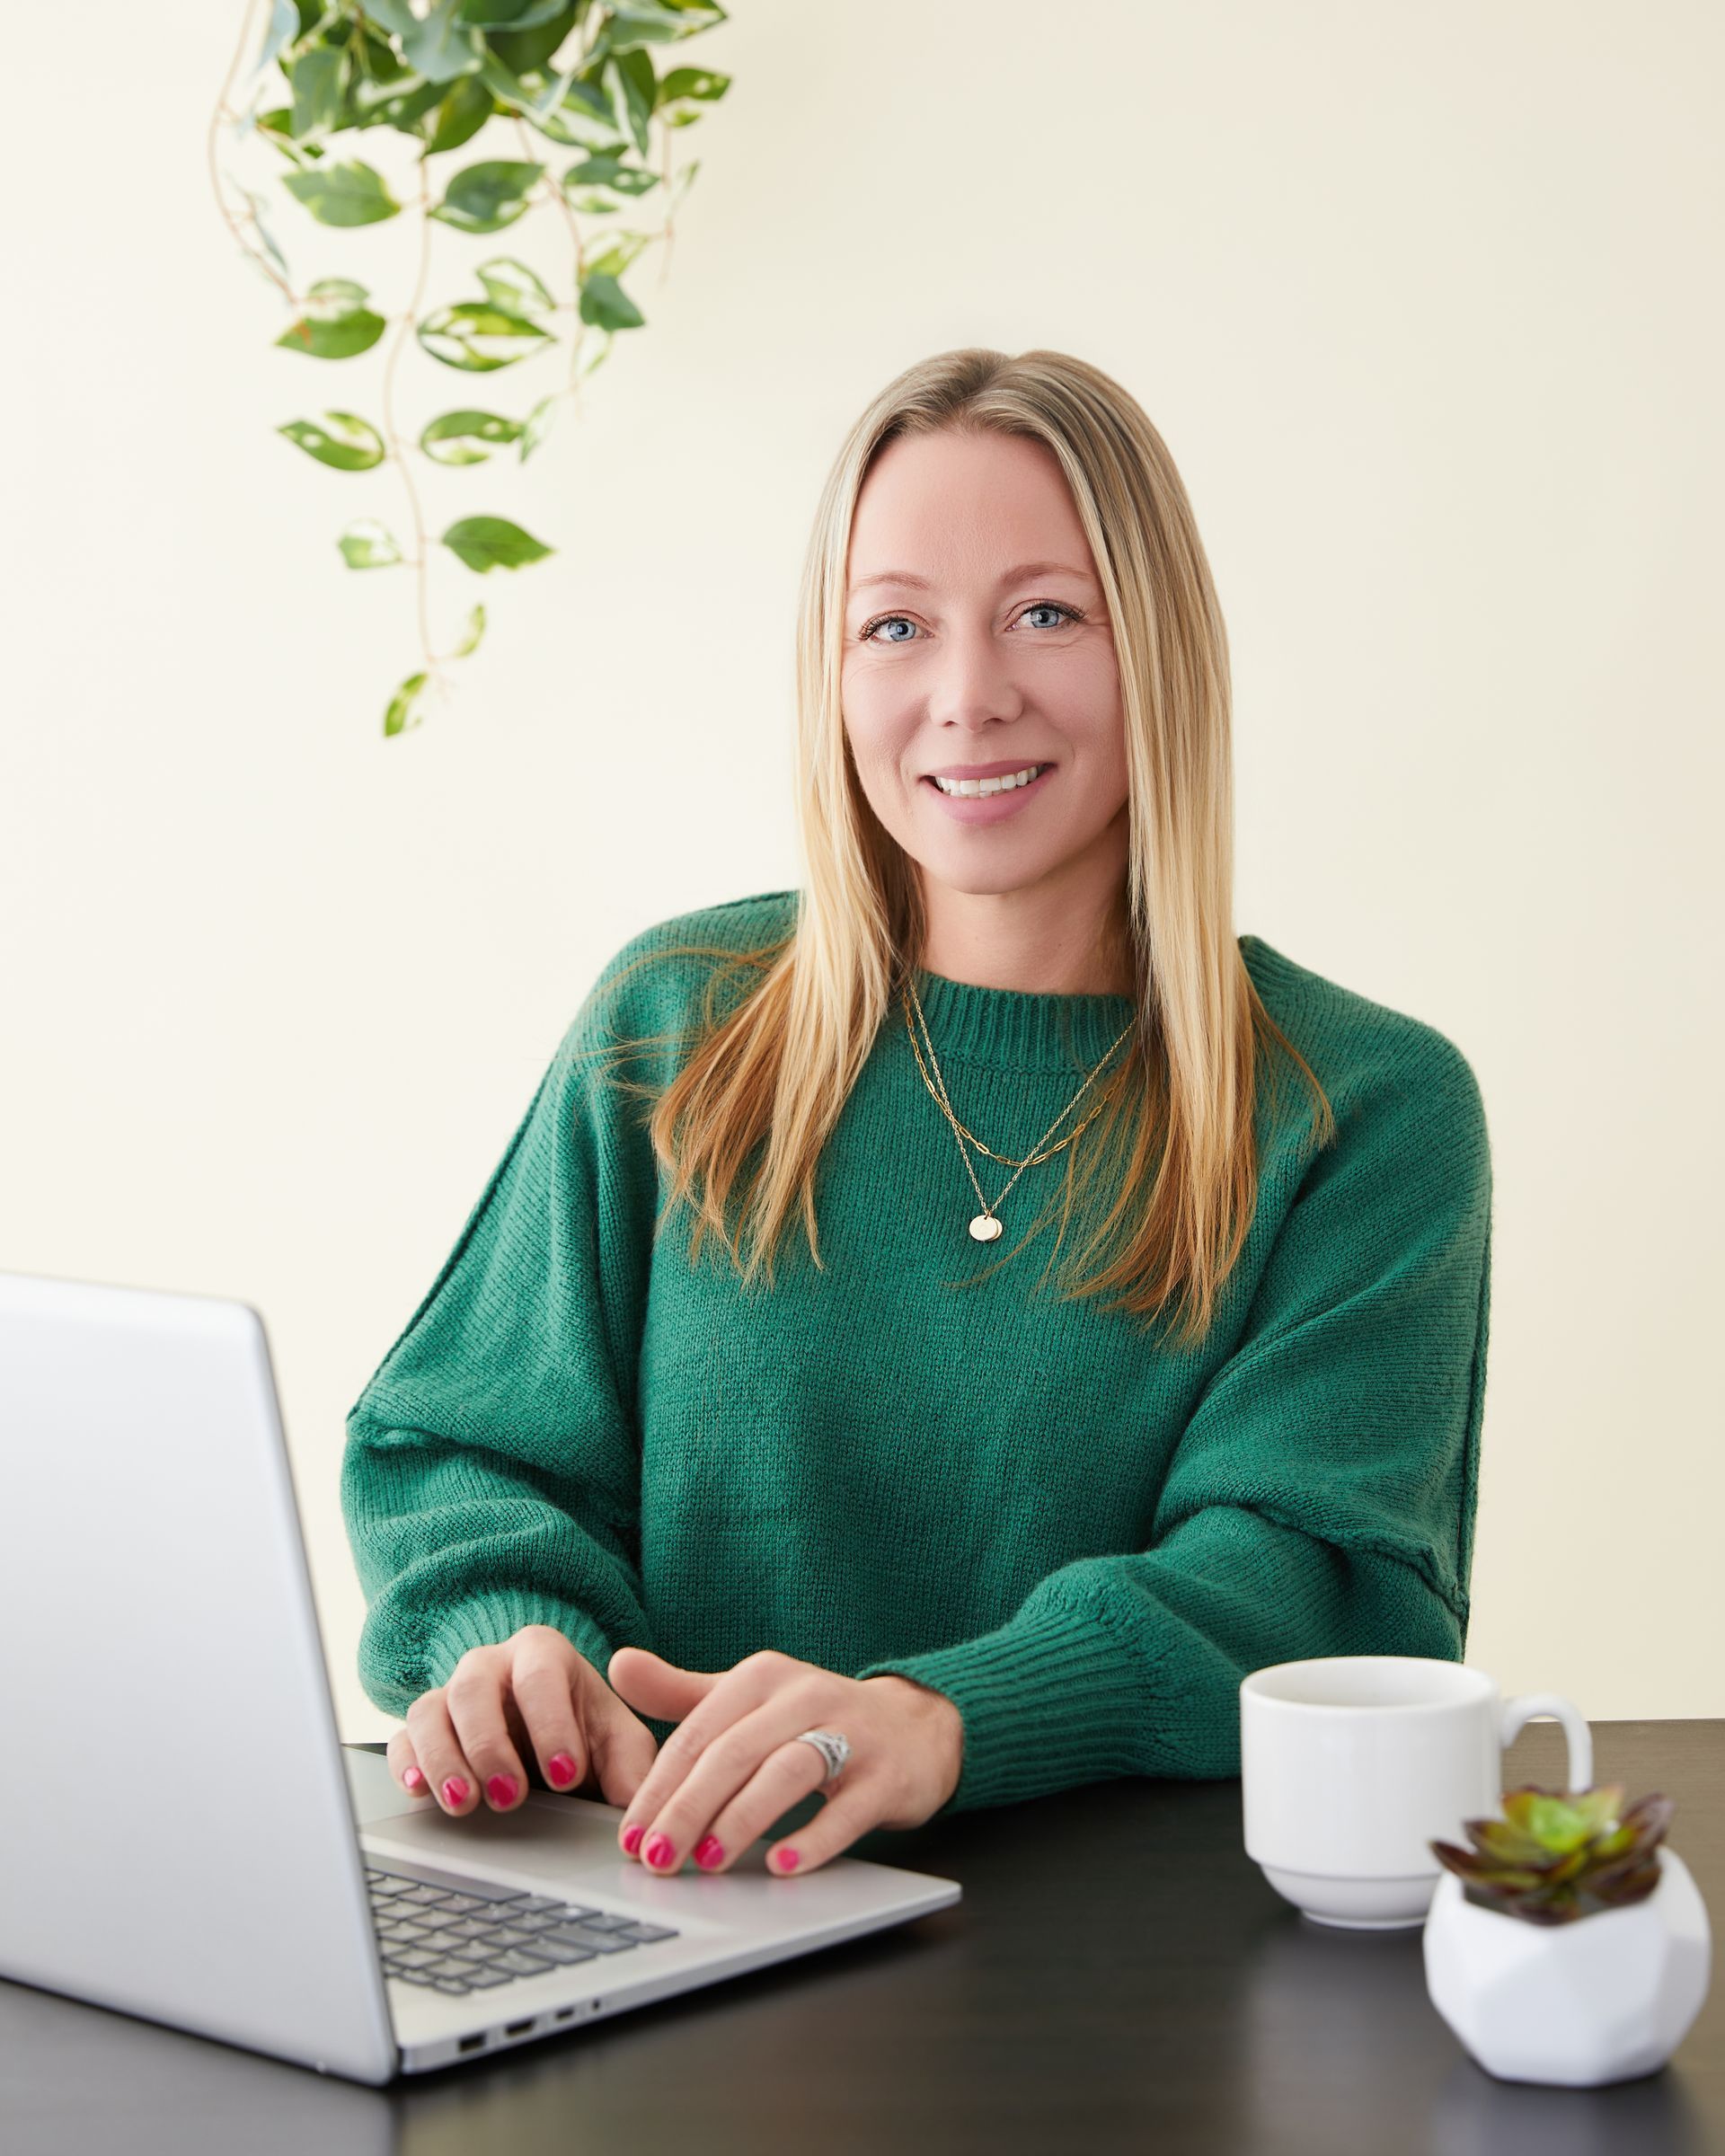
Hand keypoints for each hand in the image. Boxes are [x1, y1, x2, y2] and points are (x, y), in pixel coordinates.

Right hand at [386, 1624, 658, 1815]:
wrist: (553, 1741)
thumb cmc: (587, 1733)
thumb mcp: (619, 1744)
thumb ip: (632, 1768)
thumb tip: (641, 1807)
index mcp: (544, 1654)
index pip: (541, 1676)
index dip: (551, 1724)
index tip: (566, 1775)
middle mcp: (491, 1665)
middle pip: (474, 1688)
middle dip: (490, 1744)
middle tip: (509, 1796)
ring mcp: (450, 1695)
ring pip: (430, 1711)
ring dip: (444, 1759)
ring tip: (465, 1805)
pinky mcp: (423, 1732)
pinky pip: (403, 1738)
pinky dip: (406, 1764)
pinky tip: (418, 1792)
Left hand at [604, 1646, 963, 1877]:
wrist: (915, 1725)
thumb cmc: (815, 1719)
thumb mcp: (749, 1699)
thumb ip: (682, 1691)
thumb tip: (618, 1665)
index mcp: (762, 1678)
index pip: (698, 1733)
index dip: (660, 1786)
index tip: (630, 1835)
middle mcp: (805, 1696)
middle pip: (735, 1752)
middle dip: (689, 1808)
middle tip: (656, 1858)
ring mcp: (851, 1733)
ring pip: (787, 1771)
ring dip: (742, 1819)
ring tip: (707, 1862)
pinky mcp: (887, 1774)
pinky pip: (847, 1809)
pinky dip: (813, 1839)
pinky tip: (781, 1866)